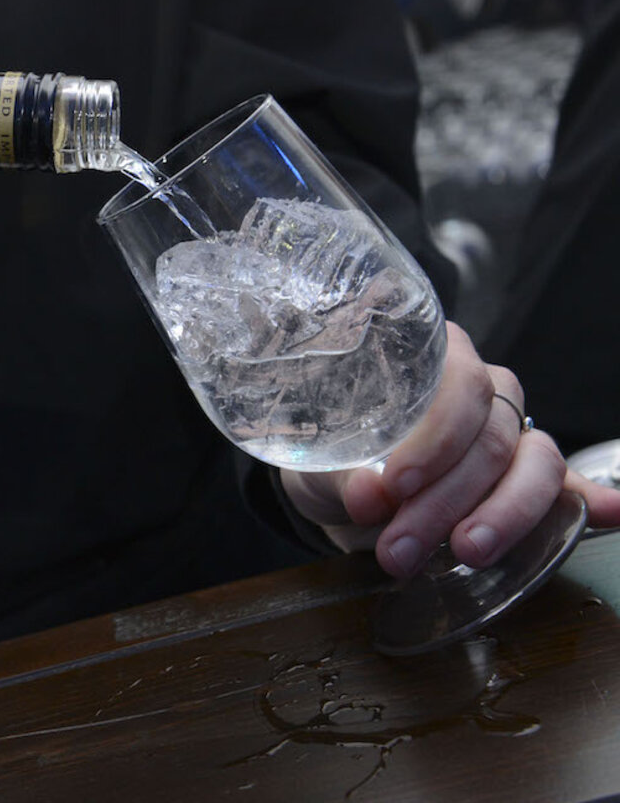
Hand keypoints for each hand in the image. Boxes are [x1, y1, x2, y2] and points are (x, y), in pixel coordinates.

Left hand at [280, 321, 619, 577]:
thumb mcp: (321, 459)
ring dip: (500, 517)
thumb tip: (368, 494)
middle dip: (446, 501)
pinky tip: (613, 513)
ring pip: (533, 465)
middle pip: (491, 438)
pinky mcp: (530, 478)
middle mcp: (484, 387)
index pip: (459, 385)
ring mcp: (514, 430)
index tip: (394, 487)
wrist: (339, 489)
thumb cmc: (330, 455)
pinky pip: (569, 486)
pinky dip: (594, 502)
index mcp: (434, 358)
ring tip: (466, 554)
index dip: (434, 438)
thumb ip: (344, 475)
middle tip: (399, 549)